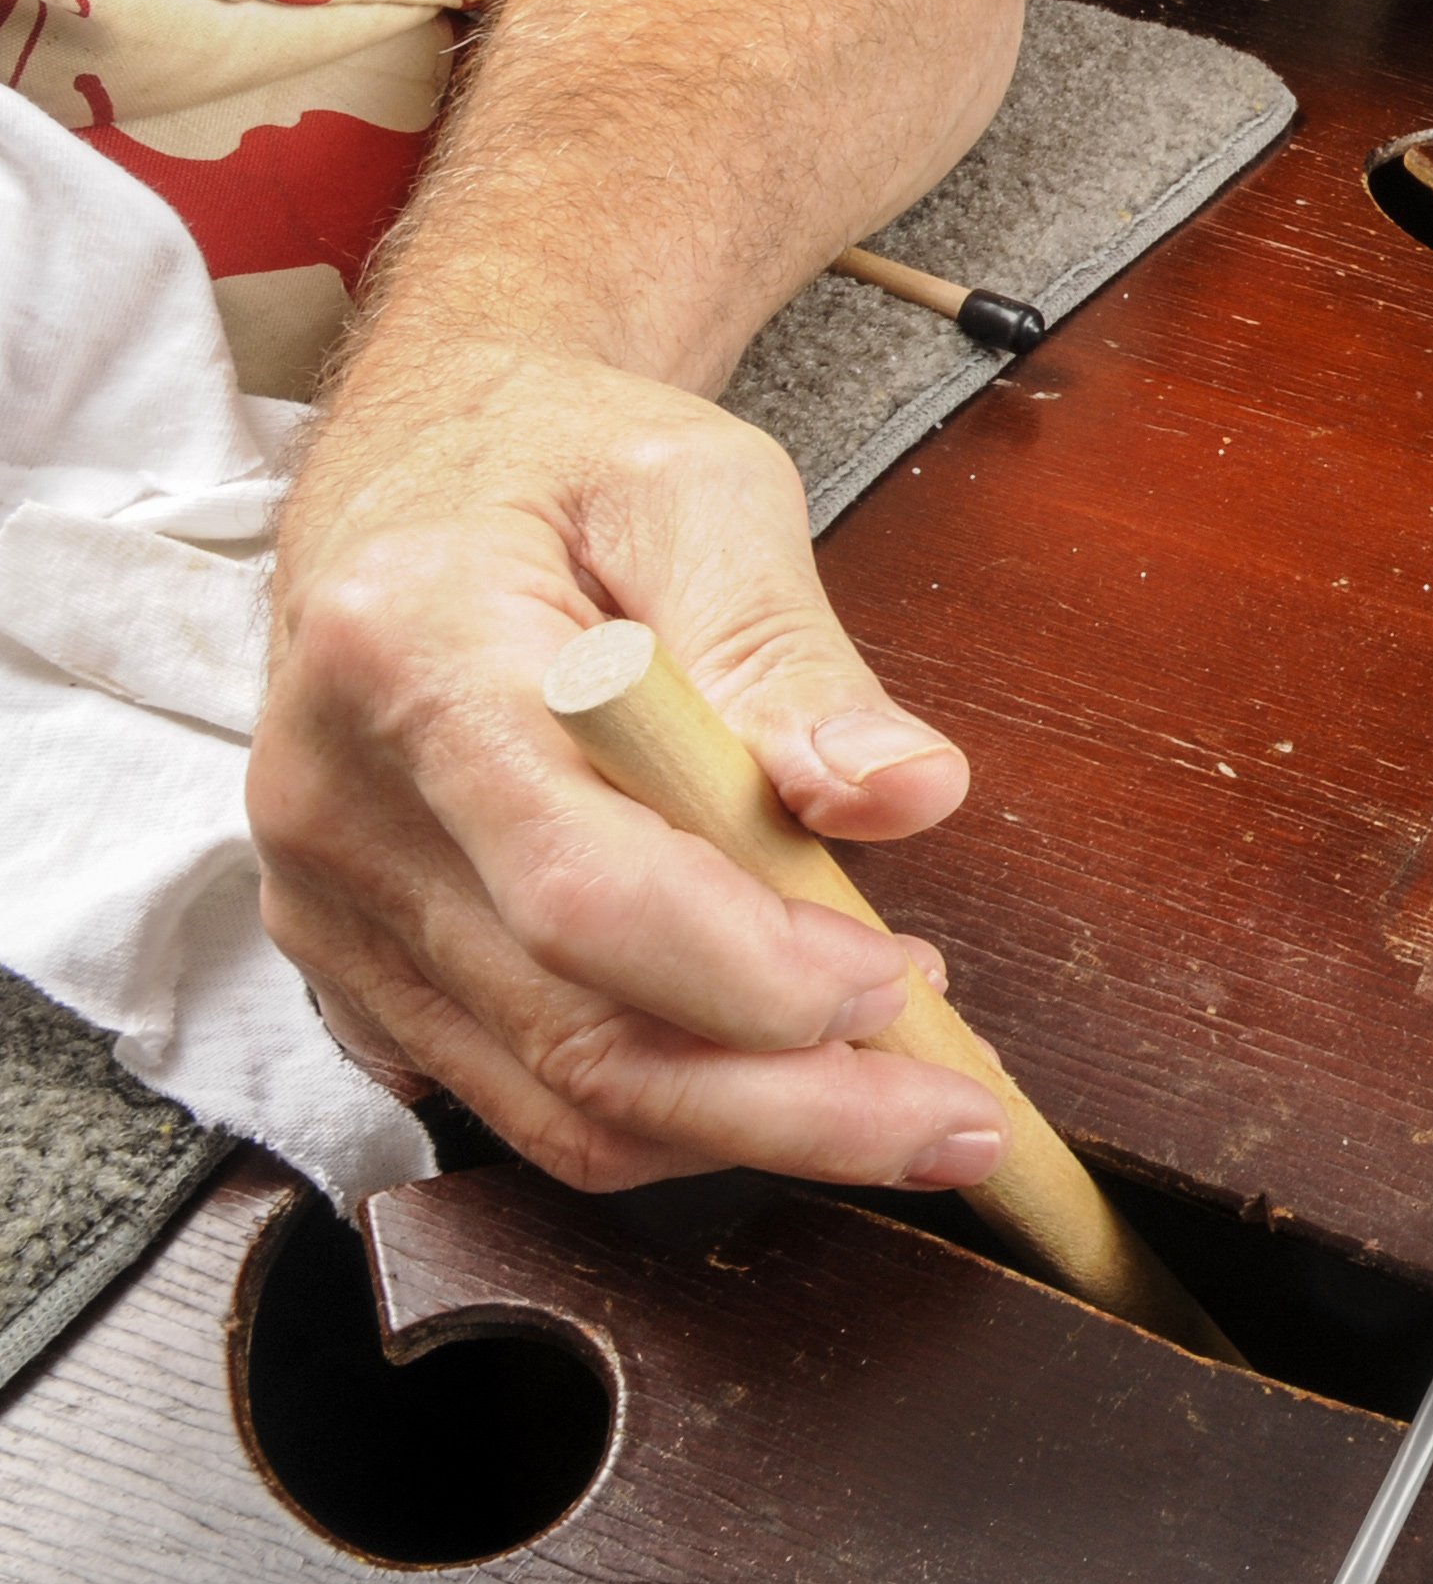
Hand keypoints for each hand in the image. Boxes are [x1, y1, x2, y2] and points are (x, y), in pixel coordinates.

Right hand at [253, 337, 1006, 1191]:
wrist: (423, 459)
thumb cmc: (564, 458)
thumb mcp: (704, 490)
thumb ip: (795, 653)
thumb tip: (900, 793)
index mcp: (410, 654)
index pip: (585, 889)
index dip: (755, 974)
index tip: (900, 984)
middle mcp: (339, 802)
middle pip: (574, 1035)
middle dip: (789, 1107)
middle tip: (952, 1114)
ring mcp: (329, 899)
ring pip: (547, 1098)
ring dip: (744, 1125)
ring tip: (895, 1079)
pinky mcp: (349, 959)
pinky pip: (511, 1090)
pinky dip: (661, 1110)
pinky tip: (774, 1066)